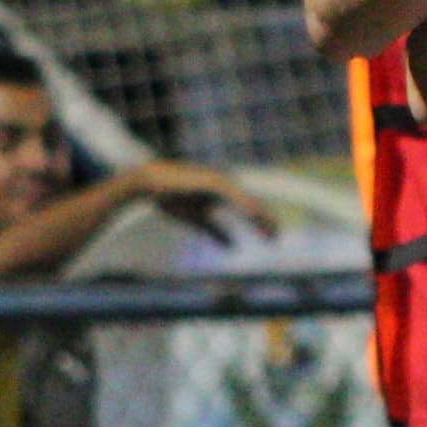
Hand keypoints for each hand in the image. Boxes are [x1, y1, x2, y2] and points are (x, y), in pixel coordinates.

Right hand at [123, 158, 278, 237]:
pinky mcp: (211, 179)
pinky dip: (242, 202)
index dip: (259, 224)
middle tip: (276, 237)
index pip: (247, 209)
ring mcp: (218, 180)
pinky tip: (251, 213)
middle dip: (264, 221)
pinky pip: (231, 192)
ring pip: (244, 198)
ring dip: (257, 213)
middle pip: (250, 204)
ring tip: (269, 228)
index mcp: (222, 195)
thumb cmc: (171, 198)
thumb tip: (232, 247)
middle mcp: (224, 186)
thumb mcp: (197, 220)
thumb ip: (215, 231)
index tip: (271, 238)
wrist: (150, 185)